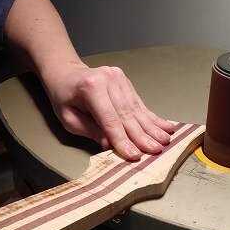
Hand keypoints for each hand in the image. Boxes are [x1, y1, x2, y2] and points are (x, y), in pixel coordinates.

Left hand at [43, 62, 175, 159]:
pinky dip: (152, 117)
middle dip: (142, 135)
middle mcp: (108, 79)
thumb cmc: (64, 98)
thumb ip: (91, 131)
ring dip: (151, 127)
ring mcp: (119, 78)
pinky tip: (165, 126)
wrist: (65, 74)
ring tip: (164, 140)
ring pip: (137, 109)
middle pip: (127, 114)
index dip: (123, 139)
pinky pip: (139, 103)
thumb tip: (111, 146)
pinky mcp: (126, 82)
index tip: (134, 154)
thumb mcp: (70, 119)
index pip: (110, 119)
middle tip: (155, 150)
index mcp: (91, 87)